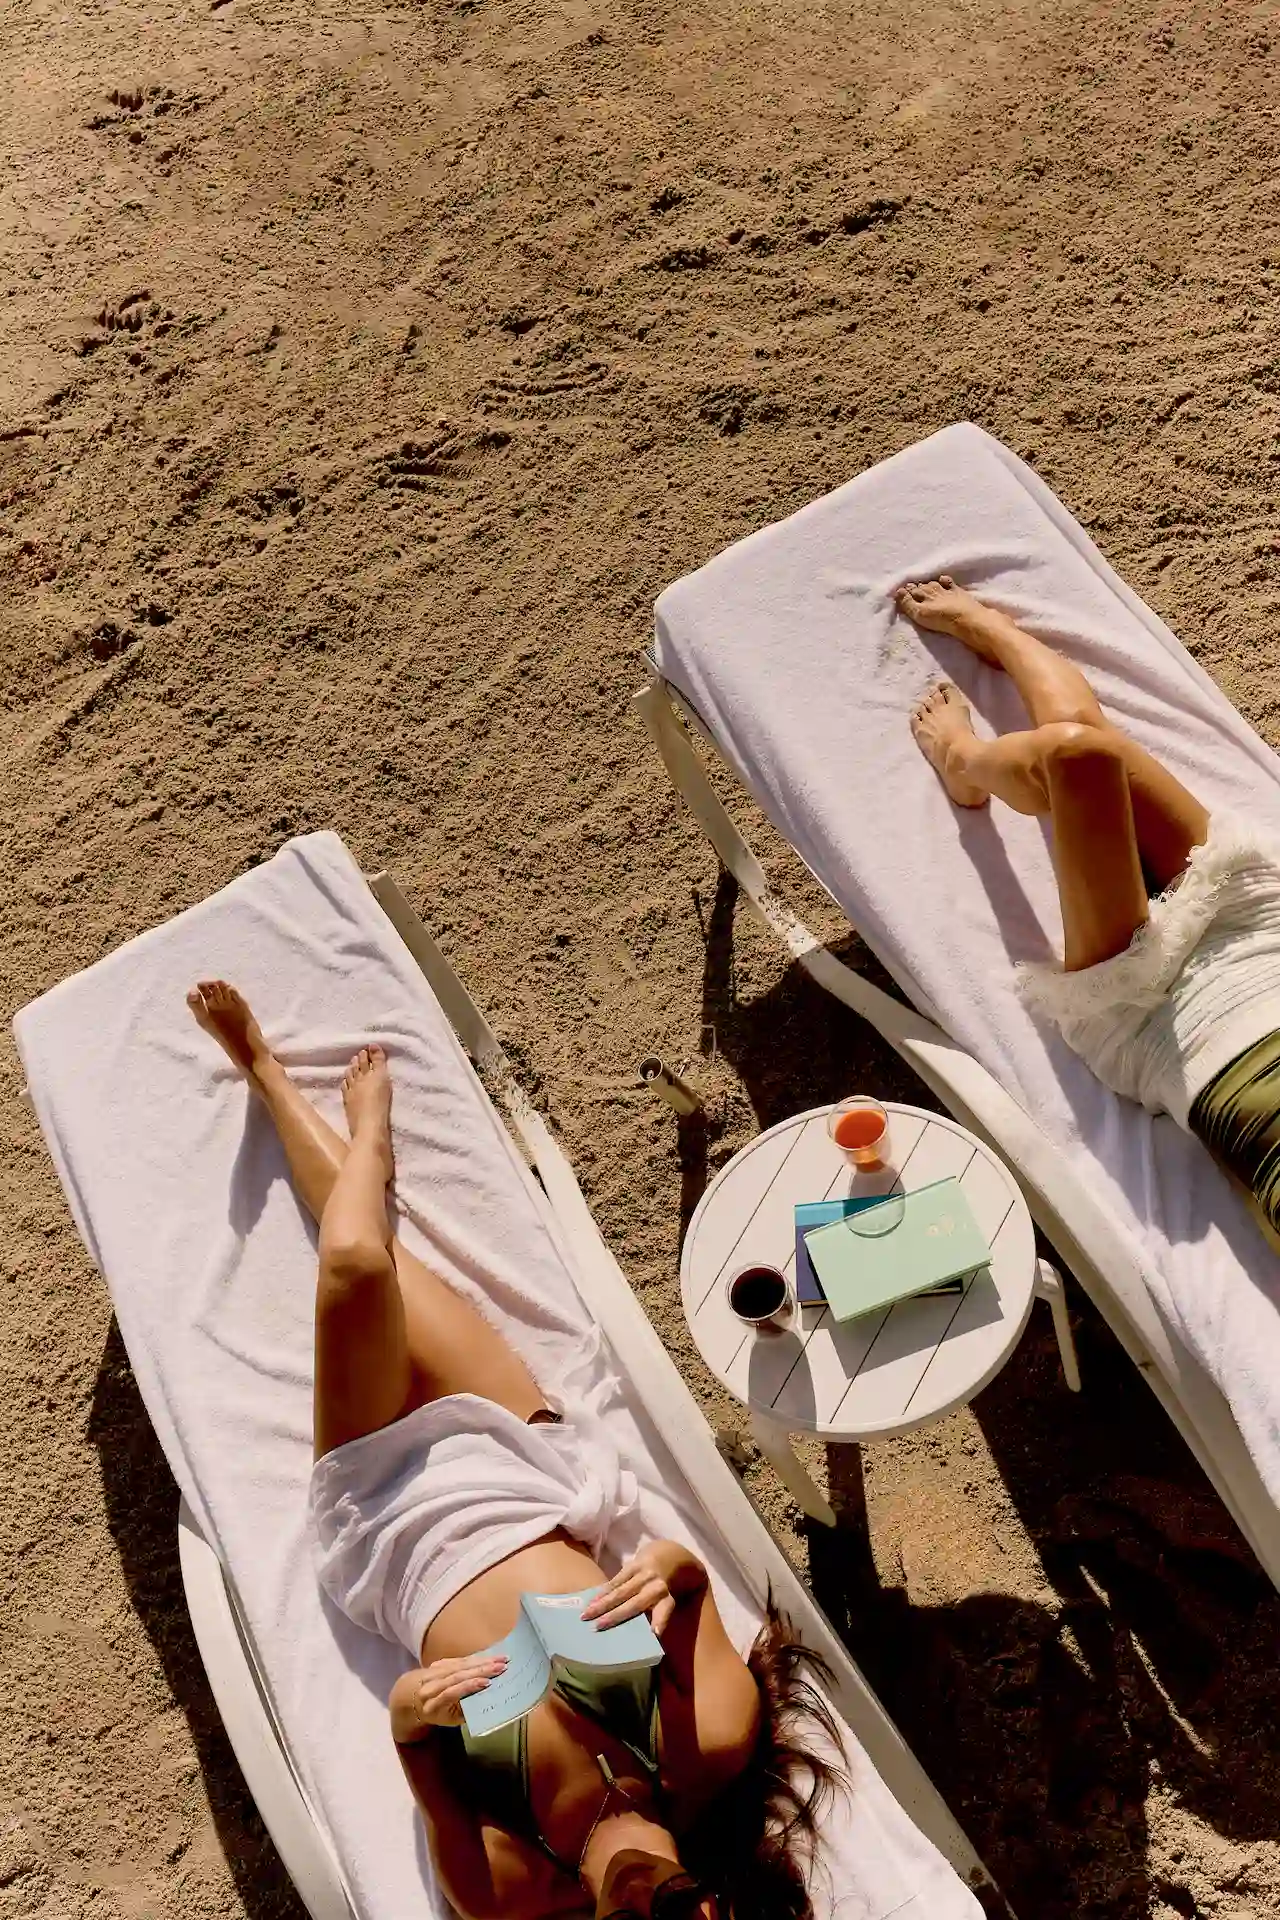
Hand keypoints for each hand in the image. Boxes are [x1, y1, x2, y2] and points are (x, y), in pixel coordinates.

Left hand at [396, 1654, 507, 1734]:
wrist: (414, 1700)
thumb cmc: (439, 1713)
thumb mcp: (451, 1720)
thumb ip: (465, 1712)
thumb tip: (486, 1702)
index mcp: (432, 1706)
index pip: (451, 1693)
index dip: (468, 1687)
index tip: (487, 1682)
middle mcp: (429, 1687)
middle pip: (456, 1675)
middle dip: (481, 1669)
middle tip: (501, 1666)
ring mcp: (432, 1673)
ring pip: (458, 1665)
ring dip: (481, 1661)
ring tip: (499, 1659)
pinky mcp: (437, 1664)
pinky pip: (457, 1659)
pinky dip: (474, 1658)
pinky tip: (487, 1656)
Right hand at [581, 1541, 696, 1636]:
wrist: (665, 1558)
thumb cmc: (660, 1590)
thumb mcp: (665, 1603)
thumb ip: (655, 1617)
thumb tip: (643, 1636)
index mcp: (666, 1599)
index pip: (664, 1611)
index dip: (659, 1621)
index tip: (654, 1633)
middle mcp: (656, 1586)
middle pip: (634, 1603)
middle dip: (615, 1615)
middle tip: (596, 1627)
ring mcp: (643, 1574)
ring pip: (620, 1591)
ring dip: (601, 1604)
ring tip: (586, 1615)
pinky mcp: (632, 1565)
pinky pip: (615, 1581)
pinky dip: (602, 1592)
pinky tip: (591, 1601)